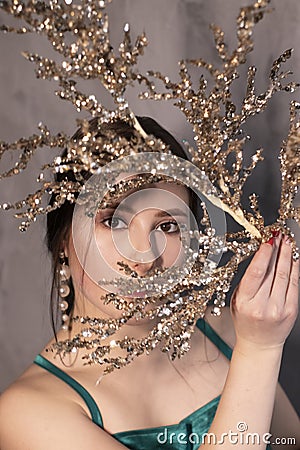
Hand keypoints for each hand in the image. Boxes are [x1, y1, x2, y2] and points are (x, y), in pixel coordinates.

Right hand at [230, 233, 298, 349]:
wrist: (259, 344)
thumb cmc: (245, 321)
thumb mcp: (237, 300)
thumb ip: (247, 281)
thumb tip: (260, 256)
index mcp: (245, 302)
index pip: (256, 273)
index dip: (264, 255)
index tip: (268, 241)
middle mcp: (263, 306)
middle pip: (272, 271)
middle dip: (277, 250)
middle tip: (279, 236)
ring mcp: (279, 309)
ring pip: (285, 276)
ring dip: (287, 256)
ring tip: (287, 243)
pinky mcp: (291, 310)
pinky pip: (294, 285)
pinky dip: (295, 269)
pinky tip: (293, 259)